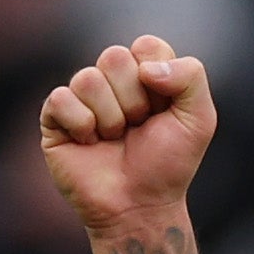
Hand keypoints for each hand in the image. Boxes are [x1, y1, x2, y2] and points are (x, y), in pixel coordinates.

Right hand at [41, 35, 216, 233]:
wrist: (140, 208)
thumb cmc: (169, 166)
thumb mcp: (199, 119)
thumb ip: (191, 76)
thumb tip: (146, 68)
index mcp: (143, 74)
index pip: (145, 46)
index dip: (157, 80)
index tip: (162, 111)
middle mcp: (110, 82)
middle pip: (113, 57)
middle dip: (133, 100)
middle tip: (137, 128)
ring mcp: (81, 99)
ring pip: (87, 79)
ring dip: (109, 118)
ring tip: (114, 140)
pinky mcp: (54, 120)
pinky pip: (60, 99)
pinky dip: (81, 125)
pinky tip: (89, 144)